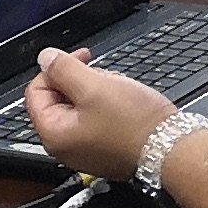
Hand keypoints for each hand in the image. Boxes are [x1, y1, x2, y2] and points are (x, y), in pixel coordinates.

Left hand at [23, 47, 177, 180]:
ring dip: (97, 92)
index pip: (37, 91)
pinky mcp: (104, 149)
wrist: (170, 150)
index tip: (81, 59)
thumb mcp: (95, 87)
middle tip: (104, 77)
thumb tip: (45, 58)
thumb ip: (64, 69)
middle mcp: (65, 146)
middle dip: (81, 81)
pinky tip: (126, 105)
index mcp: (54, 133)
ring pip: (80, 107)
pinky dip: (108, 106)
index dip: (57, 69)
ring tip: (120, 92)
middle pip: (59, 99)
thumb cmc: (135, 126)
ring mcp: (85, 149)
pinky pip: (96, 119)